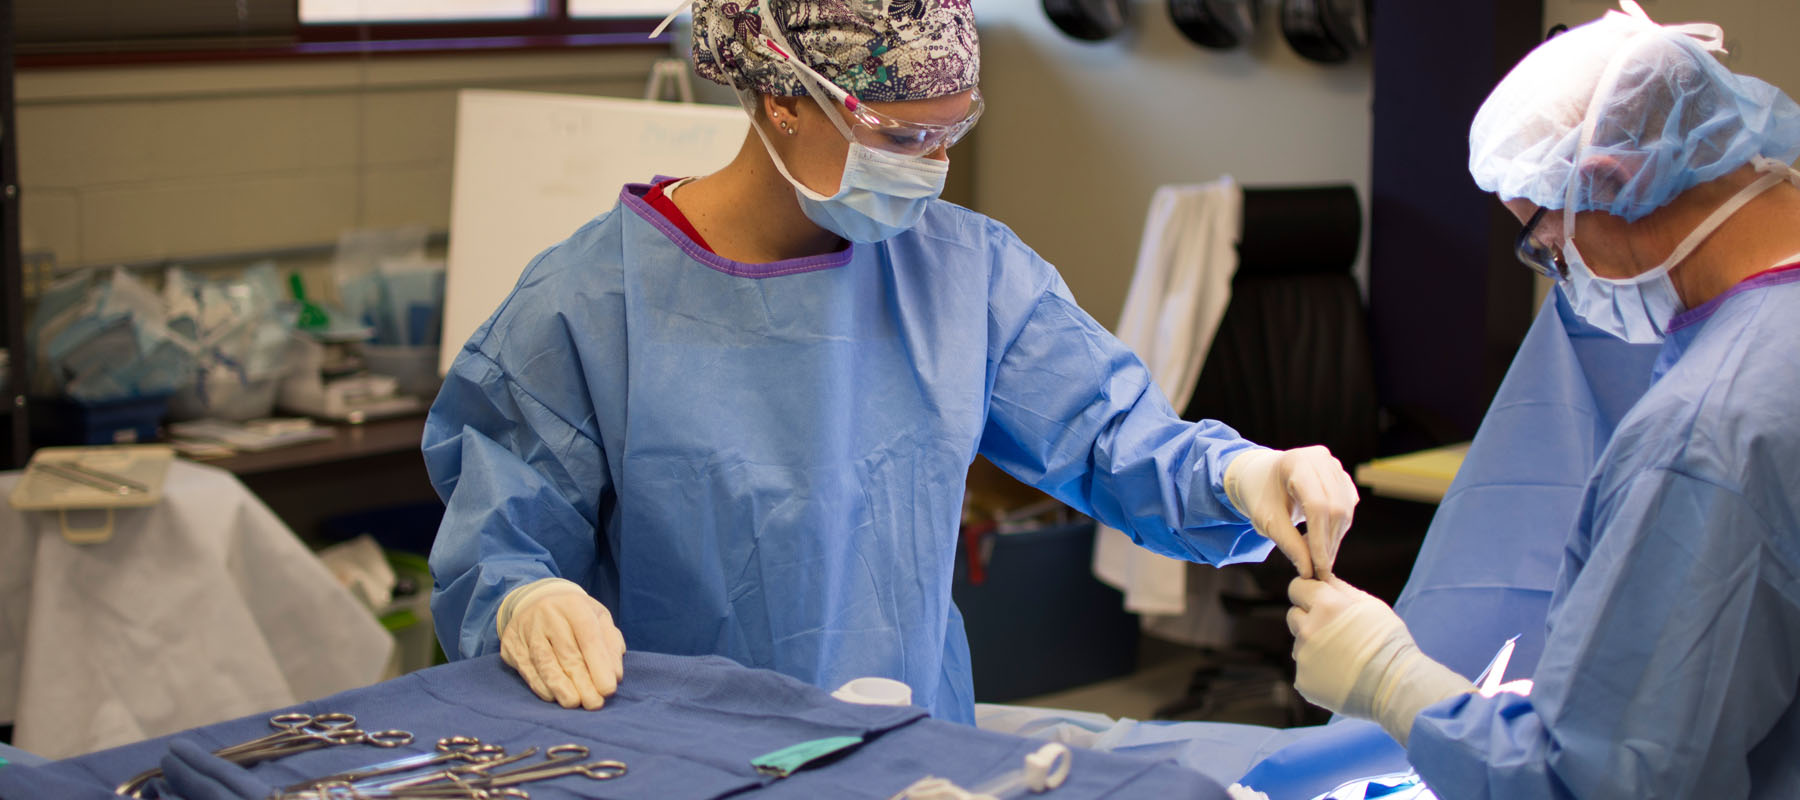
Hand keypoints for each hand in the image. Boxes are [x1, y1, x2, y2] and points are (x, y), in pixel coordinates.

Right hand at [497, 578, 625, 709]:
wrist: (536, 602)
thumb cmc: (575, 617)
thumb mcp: (598, 619)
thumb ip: (610, 643)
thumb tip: (614, 674)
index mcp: (573, 605)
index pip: (588, 637)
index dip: (599, 665)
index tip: (608, 689)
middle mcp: (548, 614)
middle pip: (567, 653)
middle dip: (583, 682)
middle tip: (595, 704)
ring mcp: (526, 628)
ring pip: (545, 663)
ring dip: (561, 687)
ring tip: (574, 704)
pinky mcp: (511, 644)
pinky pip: (527, 669)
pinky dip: (542, 686)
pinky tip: (554, 697)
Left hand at [1224, 446, 1358, 577]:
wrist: (1260, 475)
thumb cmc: (1259, 495)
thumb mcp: (1266, 520)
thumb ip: (1289, 544)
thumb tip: (1309, 572)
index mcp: (1297, 463)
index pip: (1318, 506)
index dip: (1320, 540)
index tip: (1318, 569)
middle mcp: (1321, 459)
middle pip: (1336, 508)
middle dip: (1329, 543)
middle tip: (1320, 570)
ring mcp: (1334, 465)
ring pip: (1345, 510)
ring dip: (1334, 539)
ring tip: (1316, 558)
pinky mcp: (1341, 476)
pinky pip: (1347, 507)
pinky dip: (1337, 528)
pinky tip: (1321, 542)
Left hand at [1287, 577, 1471, 744]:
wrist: (1396, 686)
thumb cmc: (1389, 642)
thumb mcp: (1371, 606)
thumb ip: (1341, 589)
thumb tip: (1322, 577)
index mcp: (1325, 605)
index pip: (1297, 587)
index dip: (1307, 592)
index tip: (1316, 600)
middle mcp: (1308, 629)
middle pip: (1294, 616)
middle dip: (1309, 619)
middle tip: (1335, 632)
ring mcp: (1303, 657)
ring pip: (1300, 643)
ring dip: (1314, 646)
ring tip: (1343, 656)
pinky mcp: (1303, 681)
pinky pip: (1305, 669)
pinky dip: (1318, 671)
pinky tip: (1340, 675)